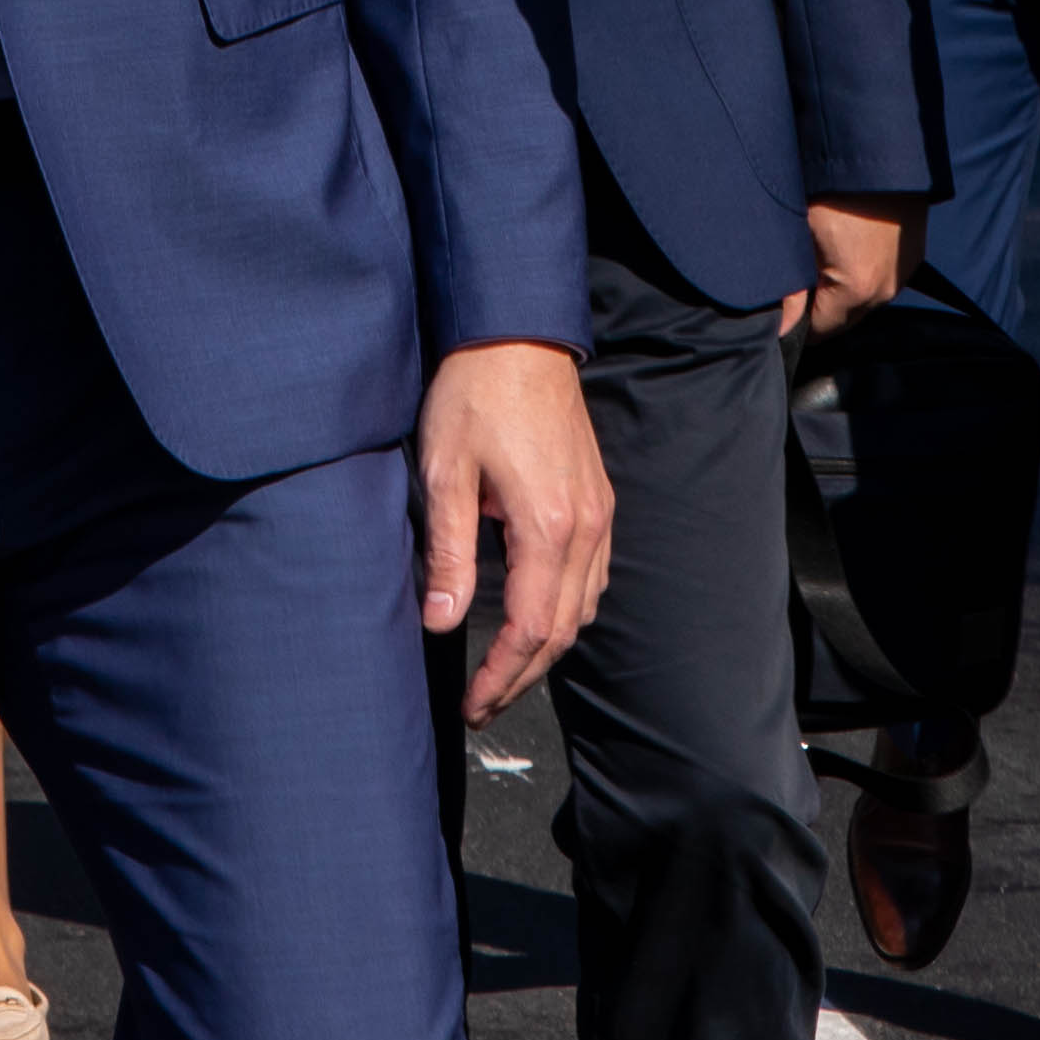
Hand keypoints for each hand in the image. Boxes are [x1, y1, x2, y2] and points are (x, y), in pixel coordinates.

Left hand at [416, 339, 610, 724]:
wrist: (518, 334)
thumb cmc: (476, 393)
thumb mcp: (446, 473)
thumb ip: (448, 554)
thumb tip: (441, 620)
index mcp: (549, 526)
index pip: (532, 629)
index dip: (502, 676)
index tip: (474, 704)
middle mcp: (587, 527)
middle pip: (564, 630)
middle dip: (523, 675)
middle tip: (484, 703)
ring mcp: (599, 512)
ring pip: (585, 607)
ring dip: (548, 648)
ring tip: (504, 671)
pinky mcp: (597, 498)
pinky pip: (592, 576)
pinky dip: (566, 610)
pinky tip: (537, 617)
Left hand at [782, 195, 914, 339]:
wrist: (878, 146)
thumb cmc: (830, 184)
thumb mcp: (800, 231)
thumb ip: (790, 287)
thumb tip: (783, 325)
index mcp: (856, 289)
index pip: (819, 330)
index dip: (797, 321)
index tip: (784, 303)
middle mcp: (886, 290)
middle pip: (844, 320)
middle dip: (820, 306)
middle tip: (799, 277)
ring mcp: (904, 273)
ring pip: (864, 301)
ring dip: (842, 290)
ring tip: (823, 255)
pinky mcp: (913, 255)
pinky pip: (882, 280)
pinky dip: (863, 273)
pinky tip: (848, 246)